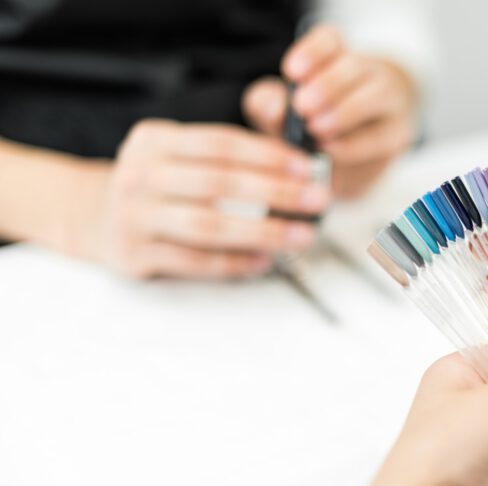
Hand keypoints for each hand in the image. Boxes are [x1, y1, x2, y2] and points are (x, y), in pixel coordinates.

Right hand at [68, 119, 326, 278]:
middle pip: (219, 183)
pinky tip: (265, 261)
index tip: (307, 167)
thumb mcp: (176, 154)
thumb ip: (227, 156)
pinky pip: (195, 261)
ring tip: (301, 235)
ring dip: (263, 232)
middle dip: (276, 192)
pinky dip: (235, 263)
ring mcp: (134, 216)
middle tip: (317, 199)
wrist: (89, 216)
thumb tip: (297, 167)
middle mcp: (140, 174)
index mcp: (155, 140)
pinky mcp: (135, 255)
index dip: (269, 155)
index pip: (221, 143)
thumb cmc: (155, 185)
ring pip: (209, 225)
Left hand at [243, 24, 418, 198]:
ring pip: (376, 95)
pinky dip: (355, 143)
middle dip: (327, 85)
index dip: (312, 52)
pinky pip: (381, 136)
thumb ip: (269, 105)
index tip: (291, 73)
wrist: (354, 157)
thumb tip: (273, 107)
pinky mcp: (396, 135)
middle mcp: (368, 73)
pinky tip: (332, 148)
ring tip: (316, 128)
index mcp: (337, 57)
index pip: (330, 40)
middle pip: (355, 66)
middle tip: (302, 106)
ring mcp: (389, 102)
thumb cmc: (313, 125)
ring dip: (345, 111)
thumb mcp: (284, 113)